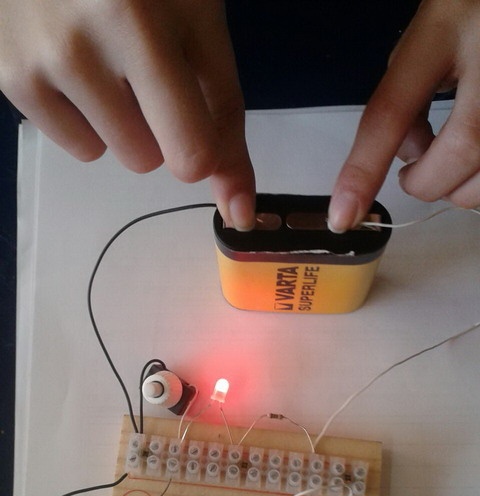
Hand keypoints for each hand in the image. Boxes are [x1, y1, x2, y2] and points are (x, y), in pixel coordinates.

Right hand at [0, 0, 254, 228]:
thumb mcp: (198, 22)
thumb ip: (224, 115)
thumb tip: (239, 213)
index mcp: (147, 18)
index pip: (193, 148)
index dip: (205, 155)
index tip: (203, 144)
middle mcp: (86, 40)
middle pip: (149, 159)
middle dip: (159, 125)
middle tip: (145, 64)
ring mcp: (41, 59)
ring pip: (110, 153)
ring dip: (120, 121)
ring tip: (107, 55)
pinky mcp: (8, 75)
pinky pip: (75, 145)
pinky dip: (83, 117)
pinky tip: (75, 62)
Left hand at [329, 0, 479, 231]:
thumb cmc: (465, 13)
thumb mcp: (425, 38)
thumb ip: (404, 96)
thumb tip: (408, 158)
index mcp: (443, 29)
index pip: (392, 112)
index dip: (364, 170)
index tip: (342, 215)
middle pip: (460, 152)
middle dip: (428, 182)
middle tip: (414, 174)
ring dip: (461, 186)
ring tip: (448, 159)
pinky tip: (473, 157)